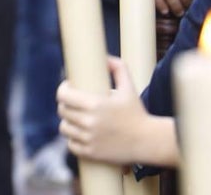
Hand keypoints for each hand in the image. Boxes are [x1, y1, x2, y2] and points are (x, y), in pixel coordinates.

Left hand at [57, 57, 177, 166]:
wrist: (148, 141)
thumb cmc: (137, 112)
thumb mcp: (129, 87)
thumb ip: (118, 67)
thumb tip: (104, 57)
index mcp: (95, 104)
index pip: (63, 95)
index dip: (63, 90)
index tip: (68, 88)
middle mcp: (89, 122)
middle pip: (62, 111)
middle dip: (66, 105)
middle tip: (74, 104)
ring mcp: (89, 139)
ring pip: (64, 128)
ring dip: (68, 122)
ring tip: (75, 119)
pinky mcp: (91, 153)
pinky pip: (71, 145)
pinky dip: (73, 140)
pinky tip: (80, 134)